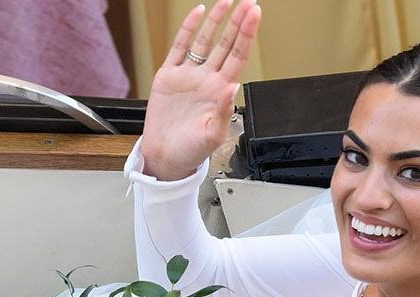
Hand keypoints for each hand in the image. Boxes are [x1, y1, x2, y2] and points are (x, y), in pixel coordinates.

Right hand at [139, 0, 261, 180]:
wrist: (165, 157)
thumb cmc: (191, 152)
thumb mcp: (213, 136)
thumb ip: (224, 111)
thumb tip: (232, 88)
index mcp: (221, 92)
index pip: (238, 56)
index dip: (247, 35)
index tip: (255, 15)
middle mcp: (207, 80)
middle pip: (226, 44)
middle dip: (237, 23)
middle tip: (248, 3)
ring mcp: (189, 76)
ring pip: (205, 41)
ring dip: (216, 21)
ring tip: (226, 3)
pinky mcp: (169, 76)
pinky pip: (180, 47)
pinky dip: (188, 29)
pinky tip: (197, 14)